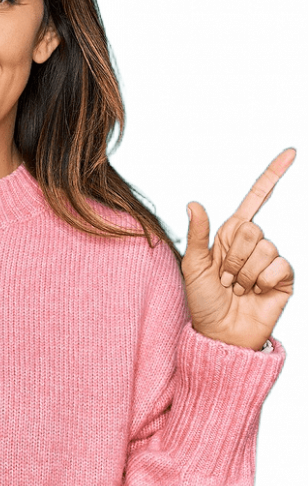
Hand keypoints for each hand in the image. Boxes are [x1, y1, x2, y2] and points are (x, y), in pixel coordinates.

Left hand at [181, 147, 296, 350]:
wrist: (220, 333)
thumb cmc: (204, 302)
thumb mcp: (193, 267)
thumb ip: (198, 235)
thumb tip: (194, 203)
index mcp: (231, 235)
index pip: (256, 199)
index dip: (273, 175)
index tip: (292, 152)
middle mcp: (252, 244)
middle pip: (252, 230)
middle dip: (233, 257)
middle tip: (226, 279)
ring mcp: (270, 261)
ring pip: (264, 249)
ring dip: (245, 274)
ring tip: (238, 290)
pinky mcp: (283, 279)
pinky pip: (278, 267)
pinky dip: (262, 282)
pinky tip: (256, 294)